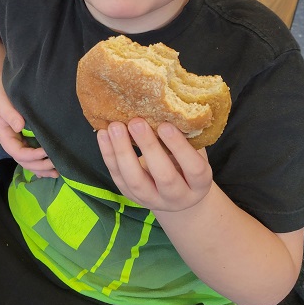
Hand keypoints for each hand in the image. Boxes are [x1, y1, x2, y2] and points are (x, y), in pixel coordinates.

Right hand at [0, 84, 57, 177]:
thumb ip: (10, 115)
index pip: (18, 153)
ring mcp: (18, 142)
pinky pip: (32, 155)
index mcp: (5, 137)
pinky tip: (50, 169)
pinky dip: (40, 163)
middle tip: (57, 166)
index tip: (46, 151)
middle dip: (40, 166)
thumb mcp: (1, 104)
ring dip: (42, 168)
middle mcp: (12, 143)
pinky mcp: (24, 139)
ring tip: (57, 173)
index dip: (33, 156)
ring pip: (29, 162)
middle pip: (25, 162)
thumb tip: (20, 126)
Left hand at [97, 119, 212, 210]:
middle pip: (164, 177)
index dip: (180, 147)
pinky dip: (109, 155)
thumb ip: (186, 135)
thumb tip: (169, 104)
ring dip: (123, 152)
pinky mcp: (131, 196)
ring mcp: (152, 200)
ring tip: (115, 127)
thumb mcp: (194, 151)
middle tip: (137, 122)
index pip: (194, 168)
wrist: (175, 193)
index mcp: (199, 184)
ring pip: (136, 181)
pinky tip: (104, 135)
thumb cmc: (186, 162)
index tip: (165, 125)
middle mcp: (178, 197)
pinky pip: (117, 177)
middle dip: (148, 148)